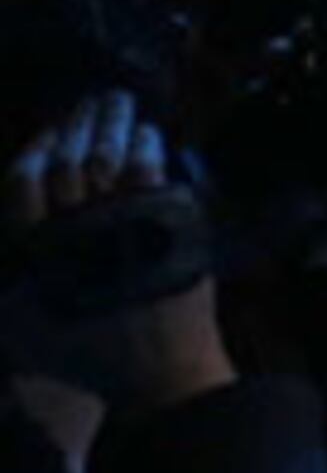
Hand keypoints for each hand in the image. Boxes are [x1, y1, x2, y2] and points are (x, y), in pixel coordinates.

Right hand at [1, 93, 234, 416]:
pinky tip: (148, 132)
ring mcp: (121, 221)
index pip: (21, 180)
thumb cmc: (87, 356)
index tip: (49, 131)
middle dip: (78, 124)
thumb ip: (7, 294)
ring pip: (109, 155)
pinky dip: (146, 143)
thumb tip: (8, 269)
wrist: (155, 371)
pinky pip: (149, 167)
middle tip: (89, 101)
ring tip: (116, 102)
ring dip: (111, 122)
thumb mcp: (22, 330)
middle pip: (69, 159)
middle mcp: (74, 229)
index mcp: (35, 250)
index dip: (36, 149)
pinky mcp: (165, 219)